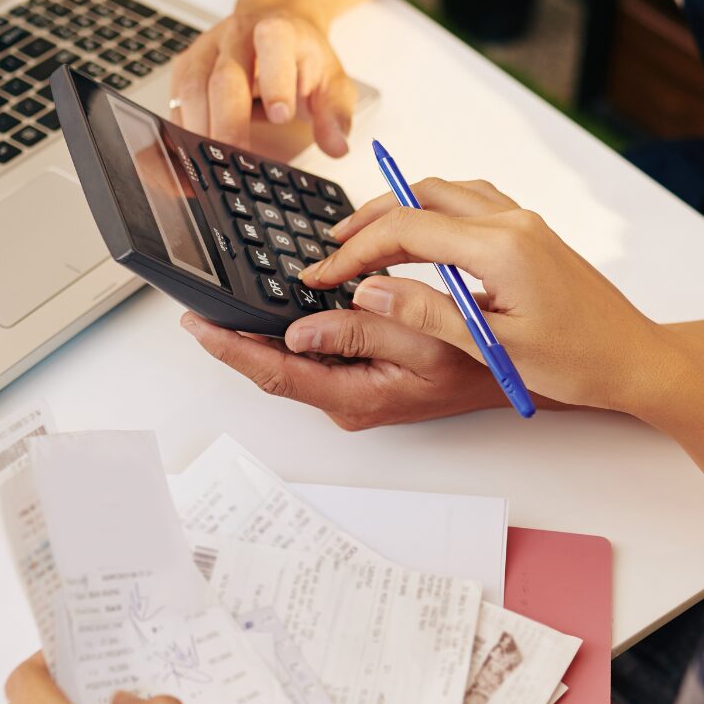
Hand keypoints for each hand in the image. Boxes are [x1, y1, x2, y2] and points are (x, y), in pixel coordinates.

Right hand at [168, 0, 356, 157]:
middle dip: (229, 119)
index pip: (273, 45)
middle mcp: (237, 35)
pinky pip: (176, 99)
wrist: (275, 21)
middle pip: (225, 76)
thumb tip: (337, 147)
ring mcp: (206, 50)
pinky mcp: (186, 67)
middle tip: (237, 156)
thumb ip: (335, 113)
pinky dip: (181, 130)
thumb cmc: (301, 56)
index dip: (275, 79)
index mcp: (277, 31)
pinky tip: (190, 156)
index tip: (281, 115)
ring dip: (200, 128)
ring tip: (211, 163)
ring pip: (192, 87)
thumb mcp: (331, 79)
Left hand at [180, 296, 541, 428]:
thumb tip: (300, 333)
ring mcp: (351, 388)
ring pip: (294, 358)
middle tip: (196, 308)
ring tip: (224, 305)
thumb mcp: (423, 339)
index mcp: (355, 395)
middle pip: (275, 367)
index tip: (197, 325)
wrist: (506, 369)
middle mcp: (346, 398)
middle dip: (235, 339)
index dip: (231, 349)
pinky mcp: (359, 375)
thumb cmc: (476, 358)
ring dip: (261, 333)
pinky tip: (278, 308)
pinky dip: (292, 329)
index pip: (276, 372)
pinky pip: (317, 351)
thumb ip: (361, 332)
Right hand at [296, 178, 697, 414]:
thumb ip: (426, 312)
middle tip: (334, 249)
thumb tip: (369, 289)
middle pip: (423, 198)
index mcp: (501, 247)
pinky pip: (473, 202)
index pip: (407, 230)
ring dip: (403, 209)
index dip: (356, 251)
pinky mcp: (533, 234)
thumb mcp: (493, 346)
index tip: (324, 273)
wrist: (636, 360)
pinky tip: (421, 235)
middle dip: (371, 220)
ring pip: (447, 193)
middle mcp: (513, 222)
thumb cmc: (579, 361)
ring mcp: (525, 223)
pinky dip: (435, 210)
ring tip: (367, 239)